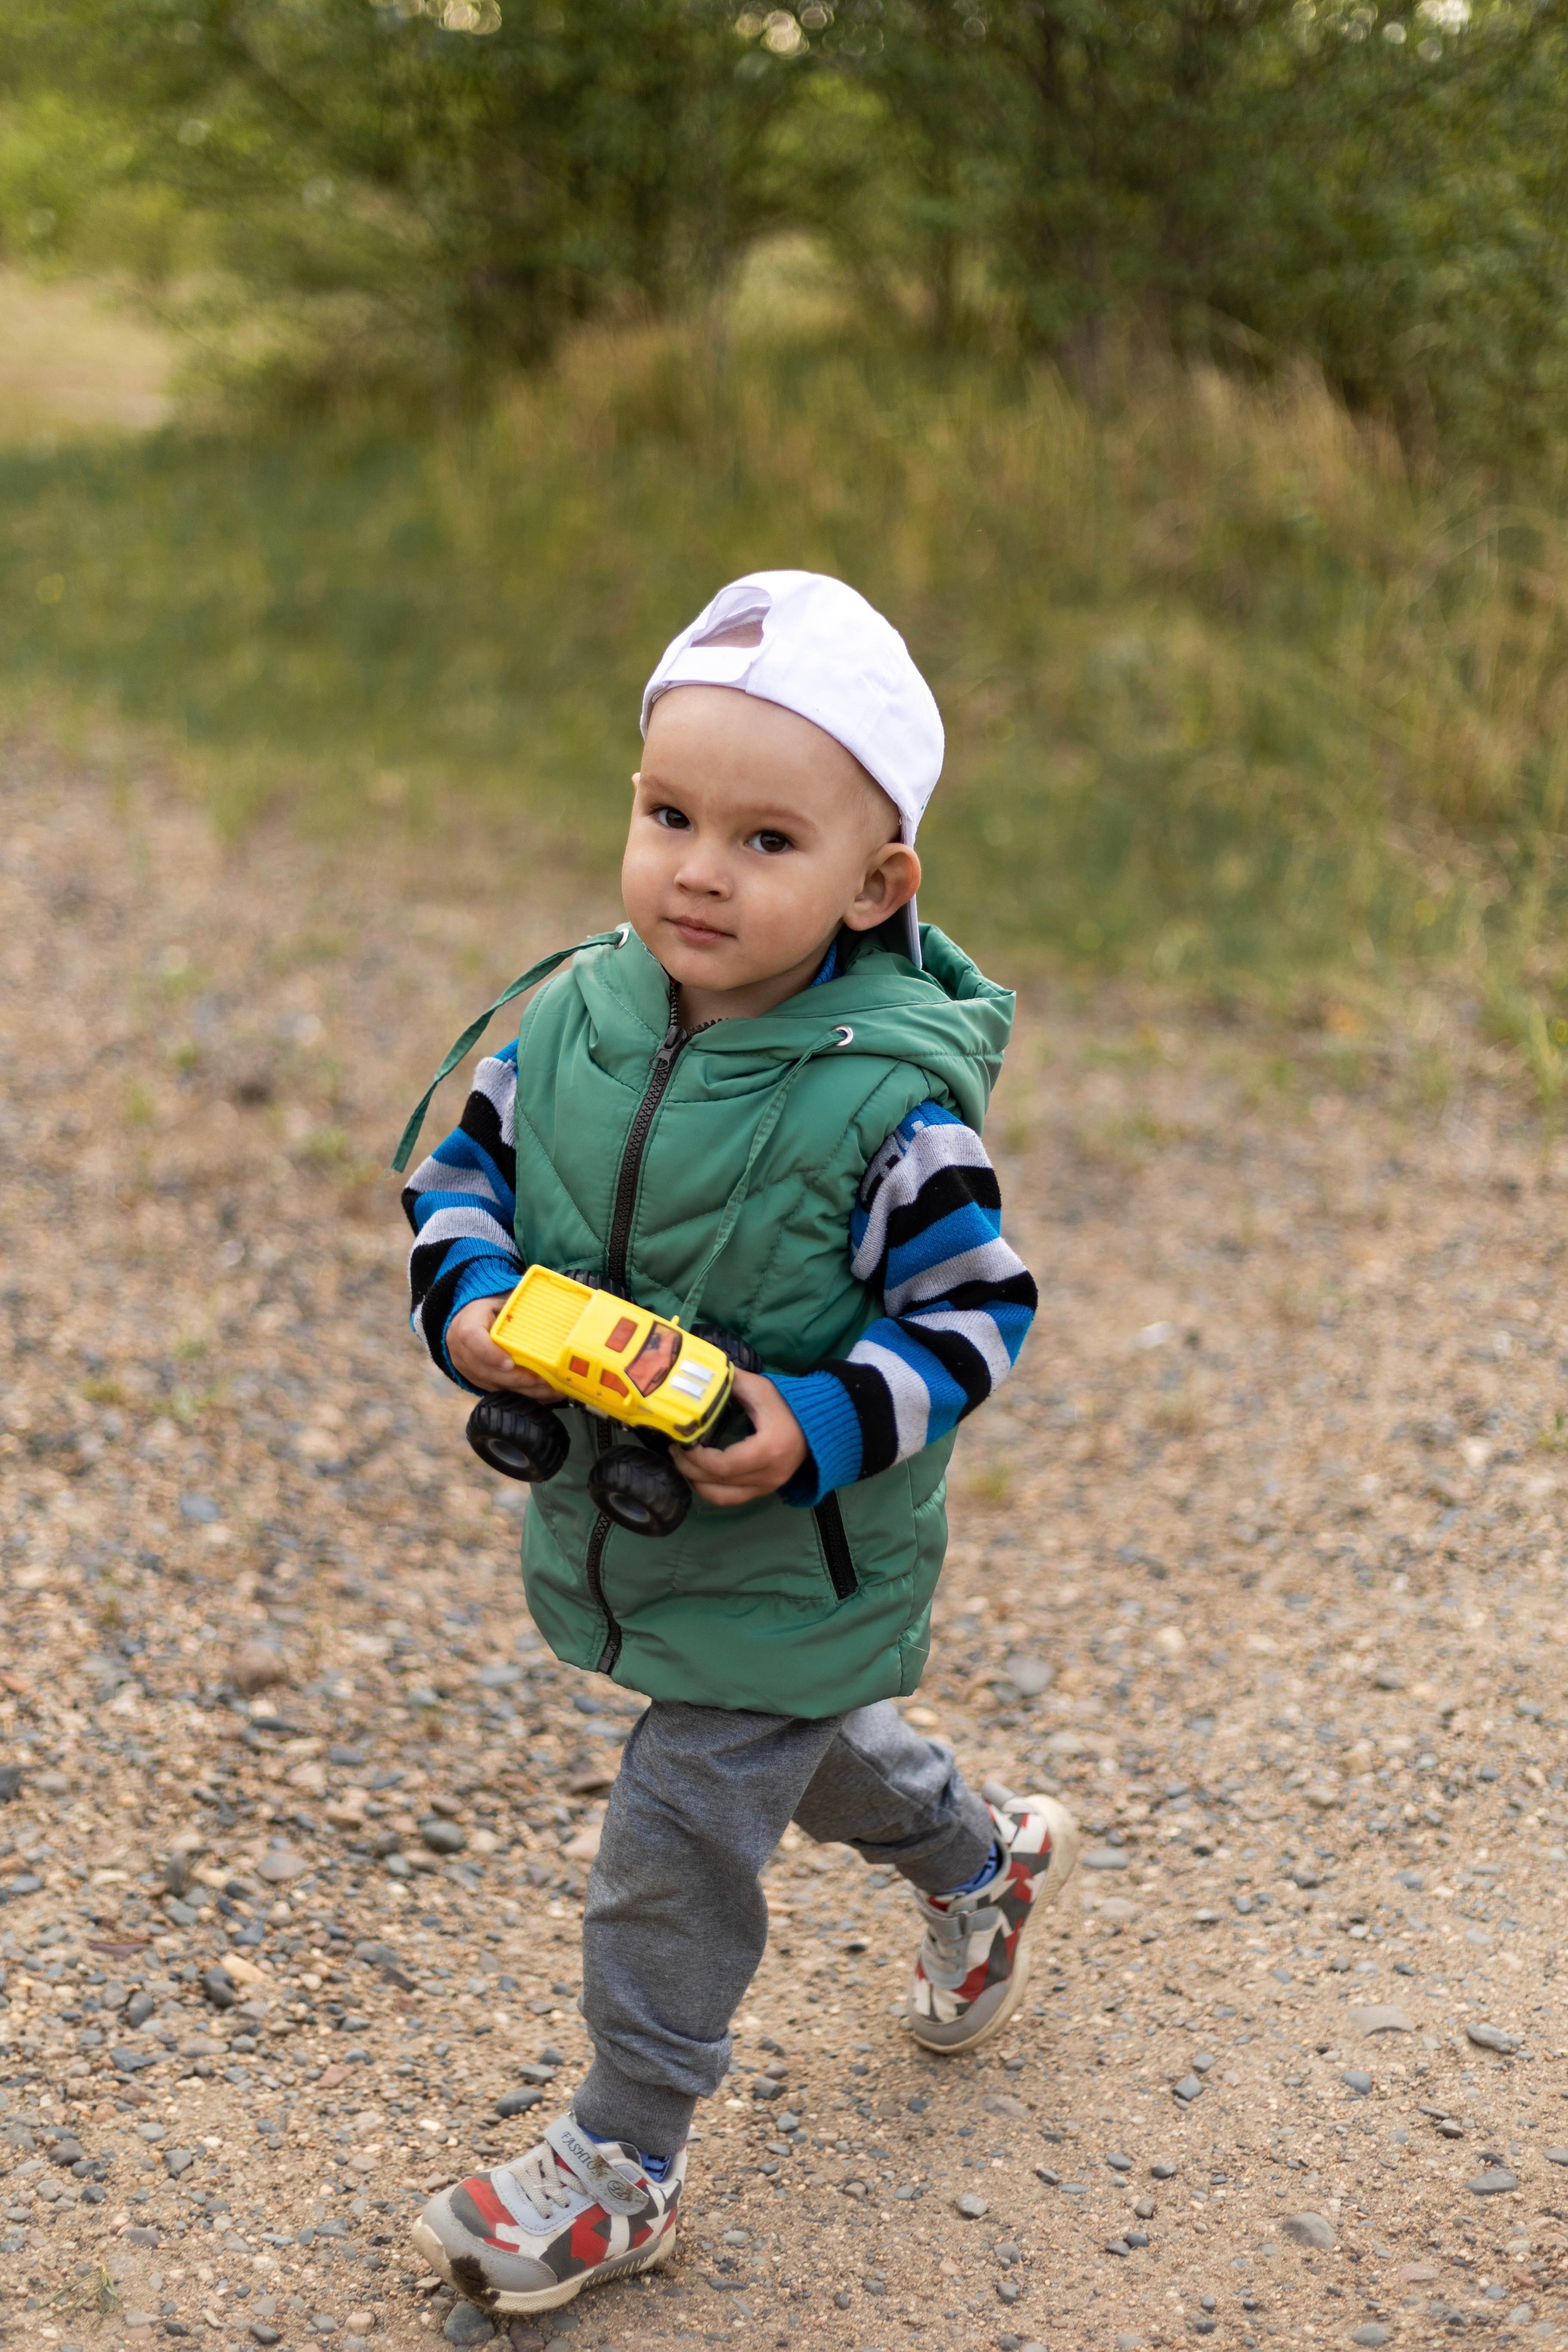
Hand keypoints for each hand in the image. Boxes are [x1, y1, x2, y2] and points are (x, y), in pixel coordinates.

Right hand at [447, 1295, 562, 1401]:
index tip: (510, 1363)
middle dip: (516, 1378)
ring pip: (493, 1384)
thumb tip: (551, 1308)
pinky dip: (523, 1392)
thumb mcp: (502, 1301)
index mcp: (467, 1323)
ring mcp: (467, 1369)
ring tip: (550, 1388)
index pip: (472, 1338)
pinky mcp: (478, 1381)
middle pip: (485, 1370)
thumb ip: (518, 1307)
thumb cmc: (492, 1309)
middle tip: (542, 1379)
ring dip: (523, 1389)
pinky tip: (545, 1392)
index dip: (490, 1354)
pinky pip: (499, 1391)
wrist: (469, 1321)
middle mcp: (462, 1349)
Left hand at [676, 1367, 807, 1505]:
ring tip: (684, 1463)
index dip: (696, 1459)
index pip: (722, 1466)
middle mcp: (769, 1475)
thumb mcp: (760, 1388)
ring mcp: (768, 1487)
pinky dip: (711, 1490)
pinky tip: (700, 1474)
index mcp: (768, 1450)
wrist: (819, 1423)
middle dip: (689, 1469)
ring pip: (722, 1497)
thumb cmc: (789, 1404)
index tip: (681, 1442)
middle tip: (675, 1450)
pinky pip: (732, 1499)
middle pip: (718, 1483)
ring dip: (697, 1483)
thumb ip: (729, 1382)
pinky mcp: (766, 1491)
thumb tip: (699, 1374)